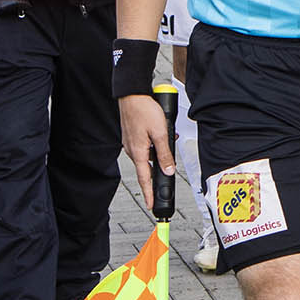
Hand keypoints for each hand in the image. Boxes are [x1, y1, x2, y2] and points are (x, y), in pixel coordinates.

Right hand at [119, 92, 174, 208]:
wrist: (131, 94)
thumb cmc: (144, 110)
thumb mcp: (160, 133)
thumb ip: (164, 153)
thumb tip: (168, 170)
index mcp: (138, 153)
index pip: (145, 179)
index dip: (149, 193)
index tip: (152, 205)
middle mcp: (132, 150)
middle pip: (148, 167)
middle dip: (160, 165)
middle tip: (169, 164)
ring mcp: (131, 143)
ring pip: (149, 154)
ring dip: (159, 150)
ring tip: (168, 136)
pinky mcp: (132, 136)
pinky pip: (146, 146)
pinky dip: (155, 143)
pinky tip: (162, 132)